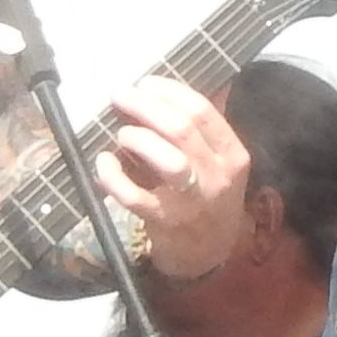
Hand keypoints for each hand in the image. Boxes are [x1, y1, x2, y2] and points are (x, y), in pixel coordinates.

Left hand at [98, 73, 254, 279]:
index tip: (145, 83)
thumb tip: (167, 89)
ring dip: (137, 139)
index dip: (168, 91)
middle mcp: (216, 176)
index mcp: (232, 154)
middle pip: (181, 129)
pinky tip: (104, 161)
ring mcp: (192, 201)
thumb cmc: (207, 198)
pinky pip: (134, 196)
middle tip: (119, 95)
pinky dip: (113, 176)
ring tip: (122, 134)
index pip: (202, 111)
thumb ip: (199, 130)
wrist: (209, 253)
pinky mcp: (164, 222)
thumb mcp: (218, 163)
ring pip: (167, 160)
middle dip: (144, 105)